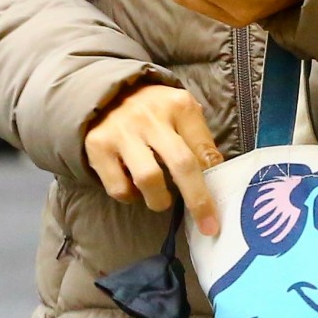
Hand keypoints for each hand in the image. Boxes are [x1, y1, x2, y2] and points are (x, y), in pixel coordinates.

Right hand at [83, 82, 223, 235]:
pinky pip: (118, 186)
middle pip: (181, 164)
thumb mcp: (181, 113)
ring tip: (162, 201)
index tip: (219, 209)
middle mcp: (151, 117)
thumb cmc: (154, 110)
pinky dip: (130, 196)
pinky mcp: (98, 146)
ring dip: (160, 200)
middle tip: (206, 225)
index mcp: (179, 105)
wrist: (106, 93)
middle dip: (197, 200)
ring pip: (149, 178)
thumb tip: (217, 173)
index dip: (214, 181)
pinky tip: (134, 190)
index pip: (204, 148)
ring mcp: (123, 131)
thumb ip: (198, 139)